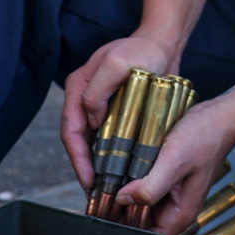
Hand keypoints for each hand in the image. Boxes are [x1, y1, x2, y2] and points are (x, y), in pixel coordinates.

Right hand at [61, 34, 176, 189]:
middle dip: (83, 166)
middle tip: (94, 192)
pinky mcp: (115, 107)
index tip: (88, 180)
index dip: (78, 158)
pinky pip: (106, 134)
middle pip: (78, 138)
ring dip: (95, 163)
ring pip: (91, 139)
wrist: (164, 42)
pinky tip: (116, 169)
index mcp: (78, 85)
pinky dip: (108, 153)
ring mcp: (99, 101)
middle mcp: (84, 95)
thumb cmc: (143, 50)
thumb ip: (97, 90)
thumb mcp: (118, 65)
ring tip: (104, 188)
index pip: (71, 129)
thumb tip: (91, 120)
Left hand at [115, 96, 234, 234]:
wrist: (221, 115)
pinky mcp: (167, 176)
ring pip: (141, 203)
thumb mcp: (176, 161)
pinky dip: (132, 180)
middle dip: (121, 214)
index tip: (106, 222)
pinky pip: (144, 185)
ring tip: (106, 183)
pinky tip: (119, 169)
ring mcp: (171, 191)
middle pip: (141, 223)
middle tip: (99, 199)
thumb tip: (122, 200)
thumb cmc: (206, 137)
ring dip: (124, 196)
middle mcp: (175, 206)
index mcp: (180, 213)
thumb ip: (151, 187)